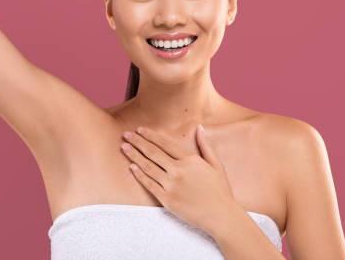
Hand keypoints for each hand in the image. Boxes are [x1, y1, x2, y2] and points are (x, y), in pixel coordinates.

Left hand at [120, 124, 235, 232]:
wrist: (220, 216)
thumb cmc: (220, 190)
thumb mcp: (216, 164)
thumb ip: (206, 145)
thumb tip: (199, 127)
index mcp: (190, 160)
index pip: (166, 143)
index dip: (151, 135)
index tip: (140, 129)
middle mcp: (179, 170)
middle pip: (153, 152)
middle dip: (138, 142)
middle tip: (126, 134)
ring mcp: (171, 185)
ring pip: (148, 167)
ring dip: (134, 156)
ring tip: (124, 147)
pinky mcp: (166, 199)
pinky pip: (149, 185)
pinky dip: (139, 175)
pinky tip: (131, 167)